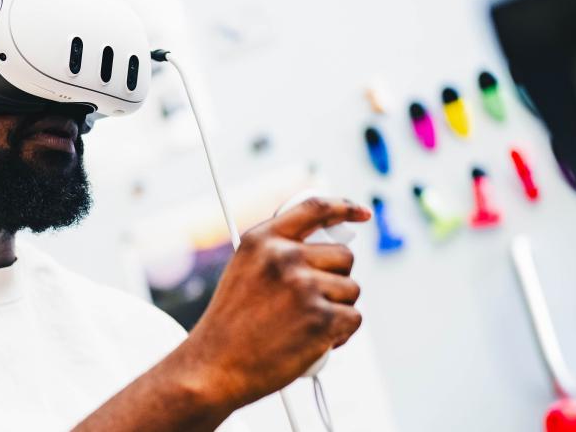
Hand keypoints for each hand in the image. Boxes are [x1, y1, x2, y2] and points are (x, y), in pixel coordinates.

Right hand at [178, 197, 370, 410]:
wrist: (213, 368)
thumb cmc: (228, 327)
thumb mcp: (243, 272)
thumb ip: (277, 254)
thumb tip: (323, 250)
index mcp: (262, 240)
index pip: (315, 208)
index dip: (344, 207)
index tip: (362, 214)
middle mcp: (284, 257)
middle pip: (343, 257)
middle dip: (335, 279)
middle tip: (308, 303)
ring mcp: (304, 286)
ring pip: (351, 290)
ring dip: (337, 308)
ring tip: (303, 324)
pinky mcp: (321, 319)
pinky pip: (353, 318)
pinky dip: (340, 334)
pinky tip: (314, 341)